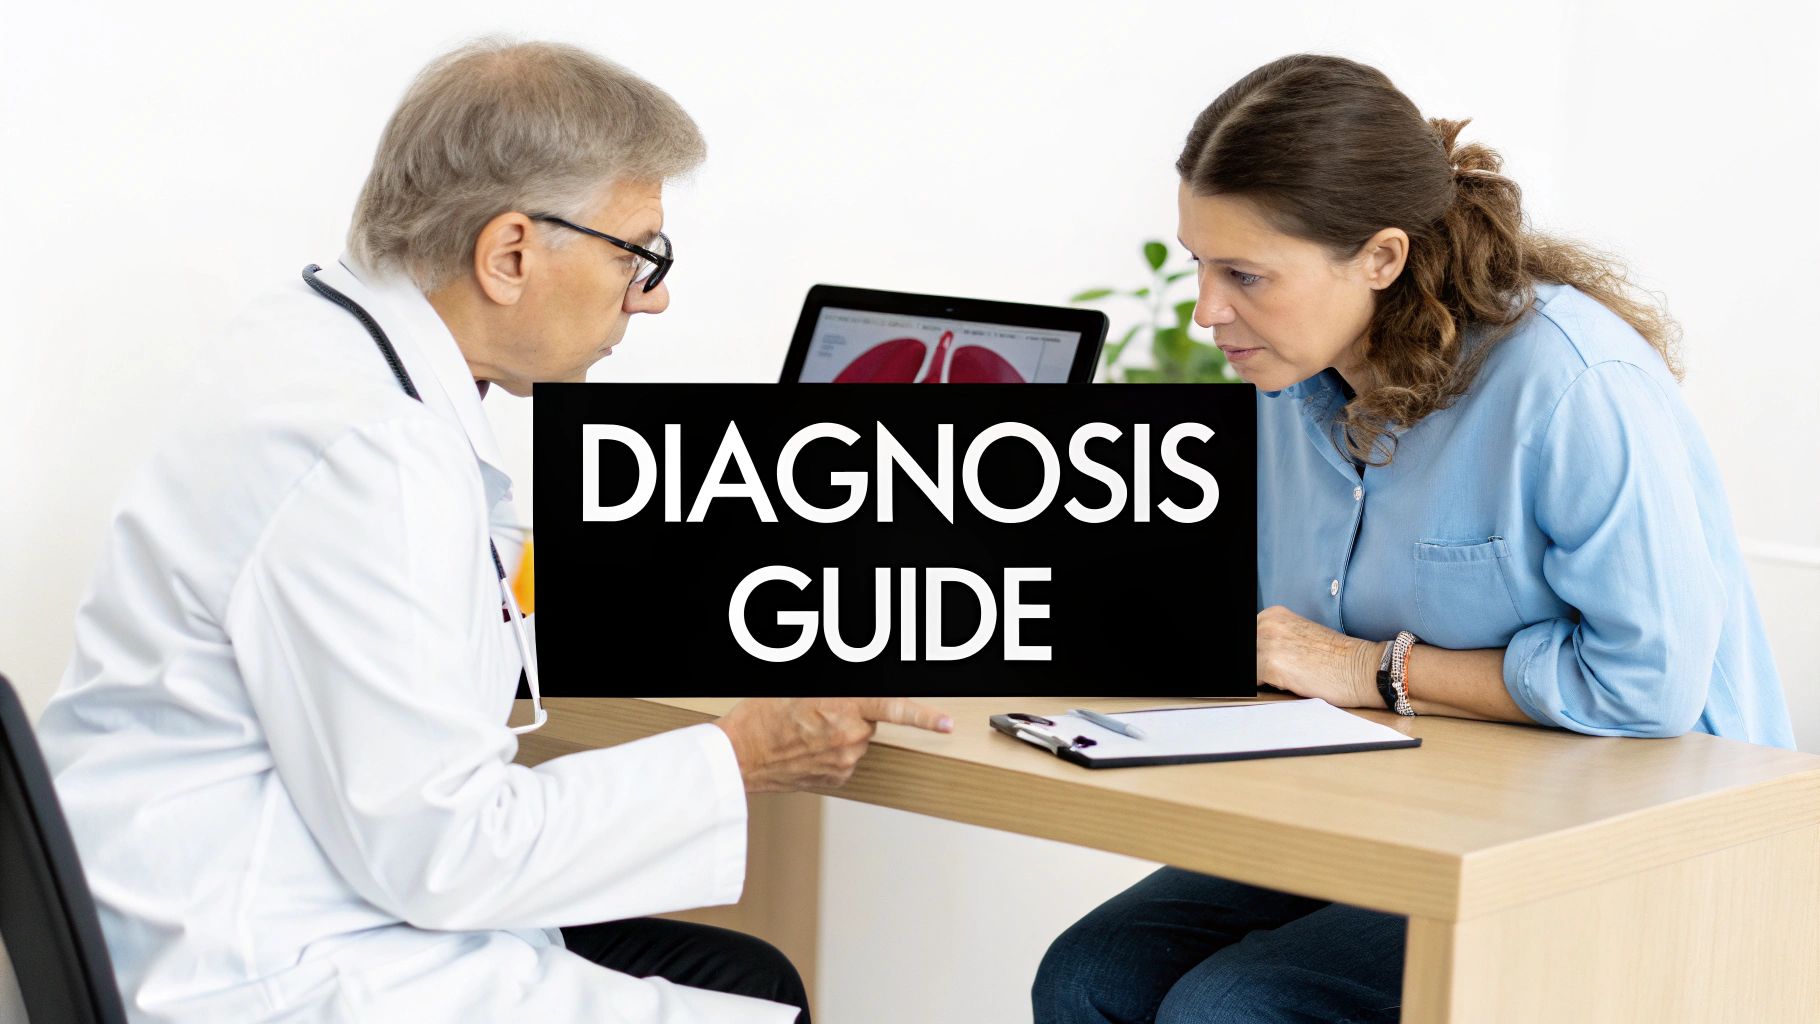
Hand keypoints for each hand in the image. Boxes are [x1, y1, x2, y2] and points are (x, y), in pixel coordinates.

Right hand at [714, 697, 952, 792]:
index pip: (894, 708)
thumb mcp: (798, 687)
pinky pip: (847, 758)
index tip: (947, 724)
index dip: (924, 716)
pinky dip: (833, 751)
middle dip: (853, 713)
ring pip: (858, 740)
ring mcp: (845, 761)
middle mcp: (850, 736)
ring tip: (806, 730)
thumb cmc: (762, 715)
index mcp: (843, 707)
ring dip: (841, 732)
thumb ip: (834, 690)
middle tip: (818, 710)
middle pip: (869, 720)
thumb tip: (851, 693)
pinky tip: (808, 747)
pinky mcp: (838, 778)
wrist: (739, 756)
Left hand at [1255, 606, 1382, 708]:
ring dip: (1263, 677)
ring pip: (1250, 667)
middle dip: (1258, 667)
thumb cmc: (1336, 658)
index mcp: (1273, 615)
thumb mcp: (1298, 637)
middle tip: (1282, 674)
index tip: (1264, 666)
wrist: (1362, 667)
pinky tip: (1291, 683)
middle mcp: (1267, 623)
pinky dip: (1268, 688)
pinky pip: (1254, 682)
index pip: (1249, 640)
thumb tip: (1256, 659)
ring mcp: (1268, 642)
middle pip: (1248, 653)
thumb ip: (1275, 641)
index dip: (1256, 657)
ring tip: (1289, 677)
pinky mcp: (1272, 664)